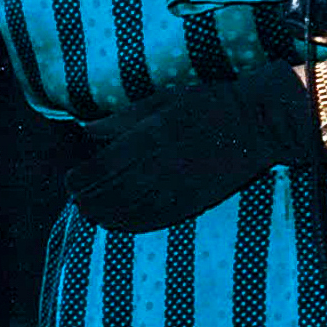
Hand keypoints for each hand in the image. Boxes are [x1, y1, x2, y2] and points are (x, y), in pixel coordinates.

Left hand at [70, 62, 318, 231]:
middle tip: (76, 203)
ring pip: (132, 209)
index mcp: (149, 137)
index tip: (70, 180)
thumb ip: (123, 119)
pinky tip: (119, 225)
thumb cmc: (207, 104)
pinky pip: (158, 218)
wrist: (257, 123)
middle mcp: (161, 165)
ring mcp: (179, 186)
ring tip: (91, 215)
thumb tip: (87, 128)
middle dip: (90, 200)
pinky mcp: (196, 200)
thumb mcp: (162, 101)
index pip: (105, 167)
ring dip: (107, 215)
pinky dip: (134, 223)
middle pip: (113, 192)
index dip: (83, 178)